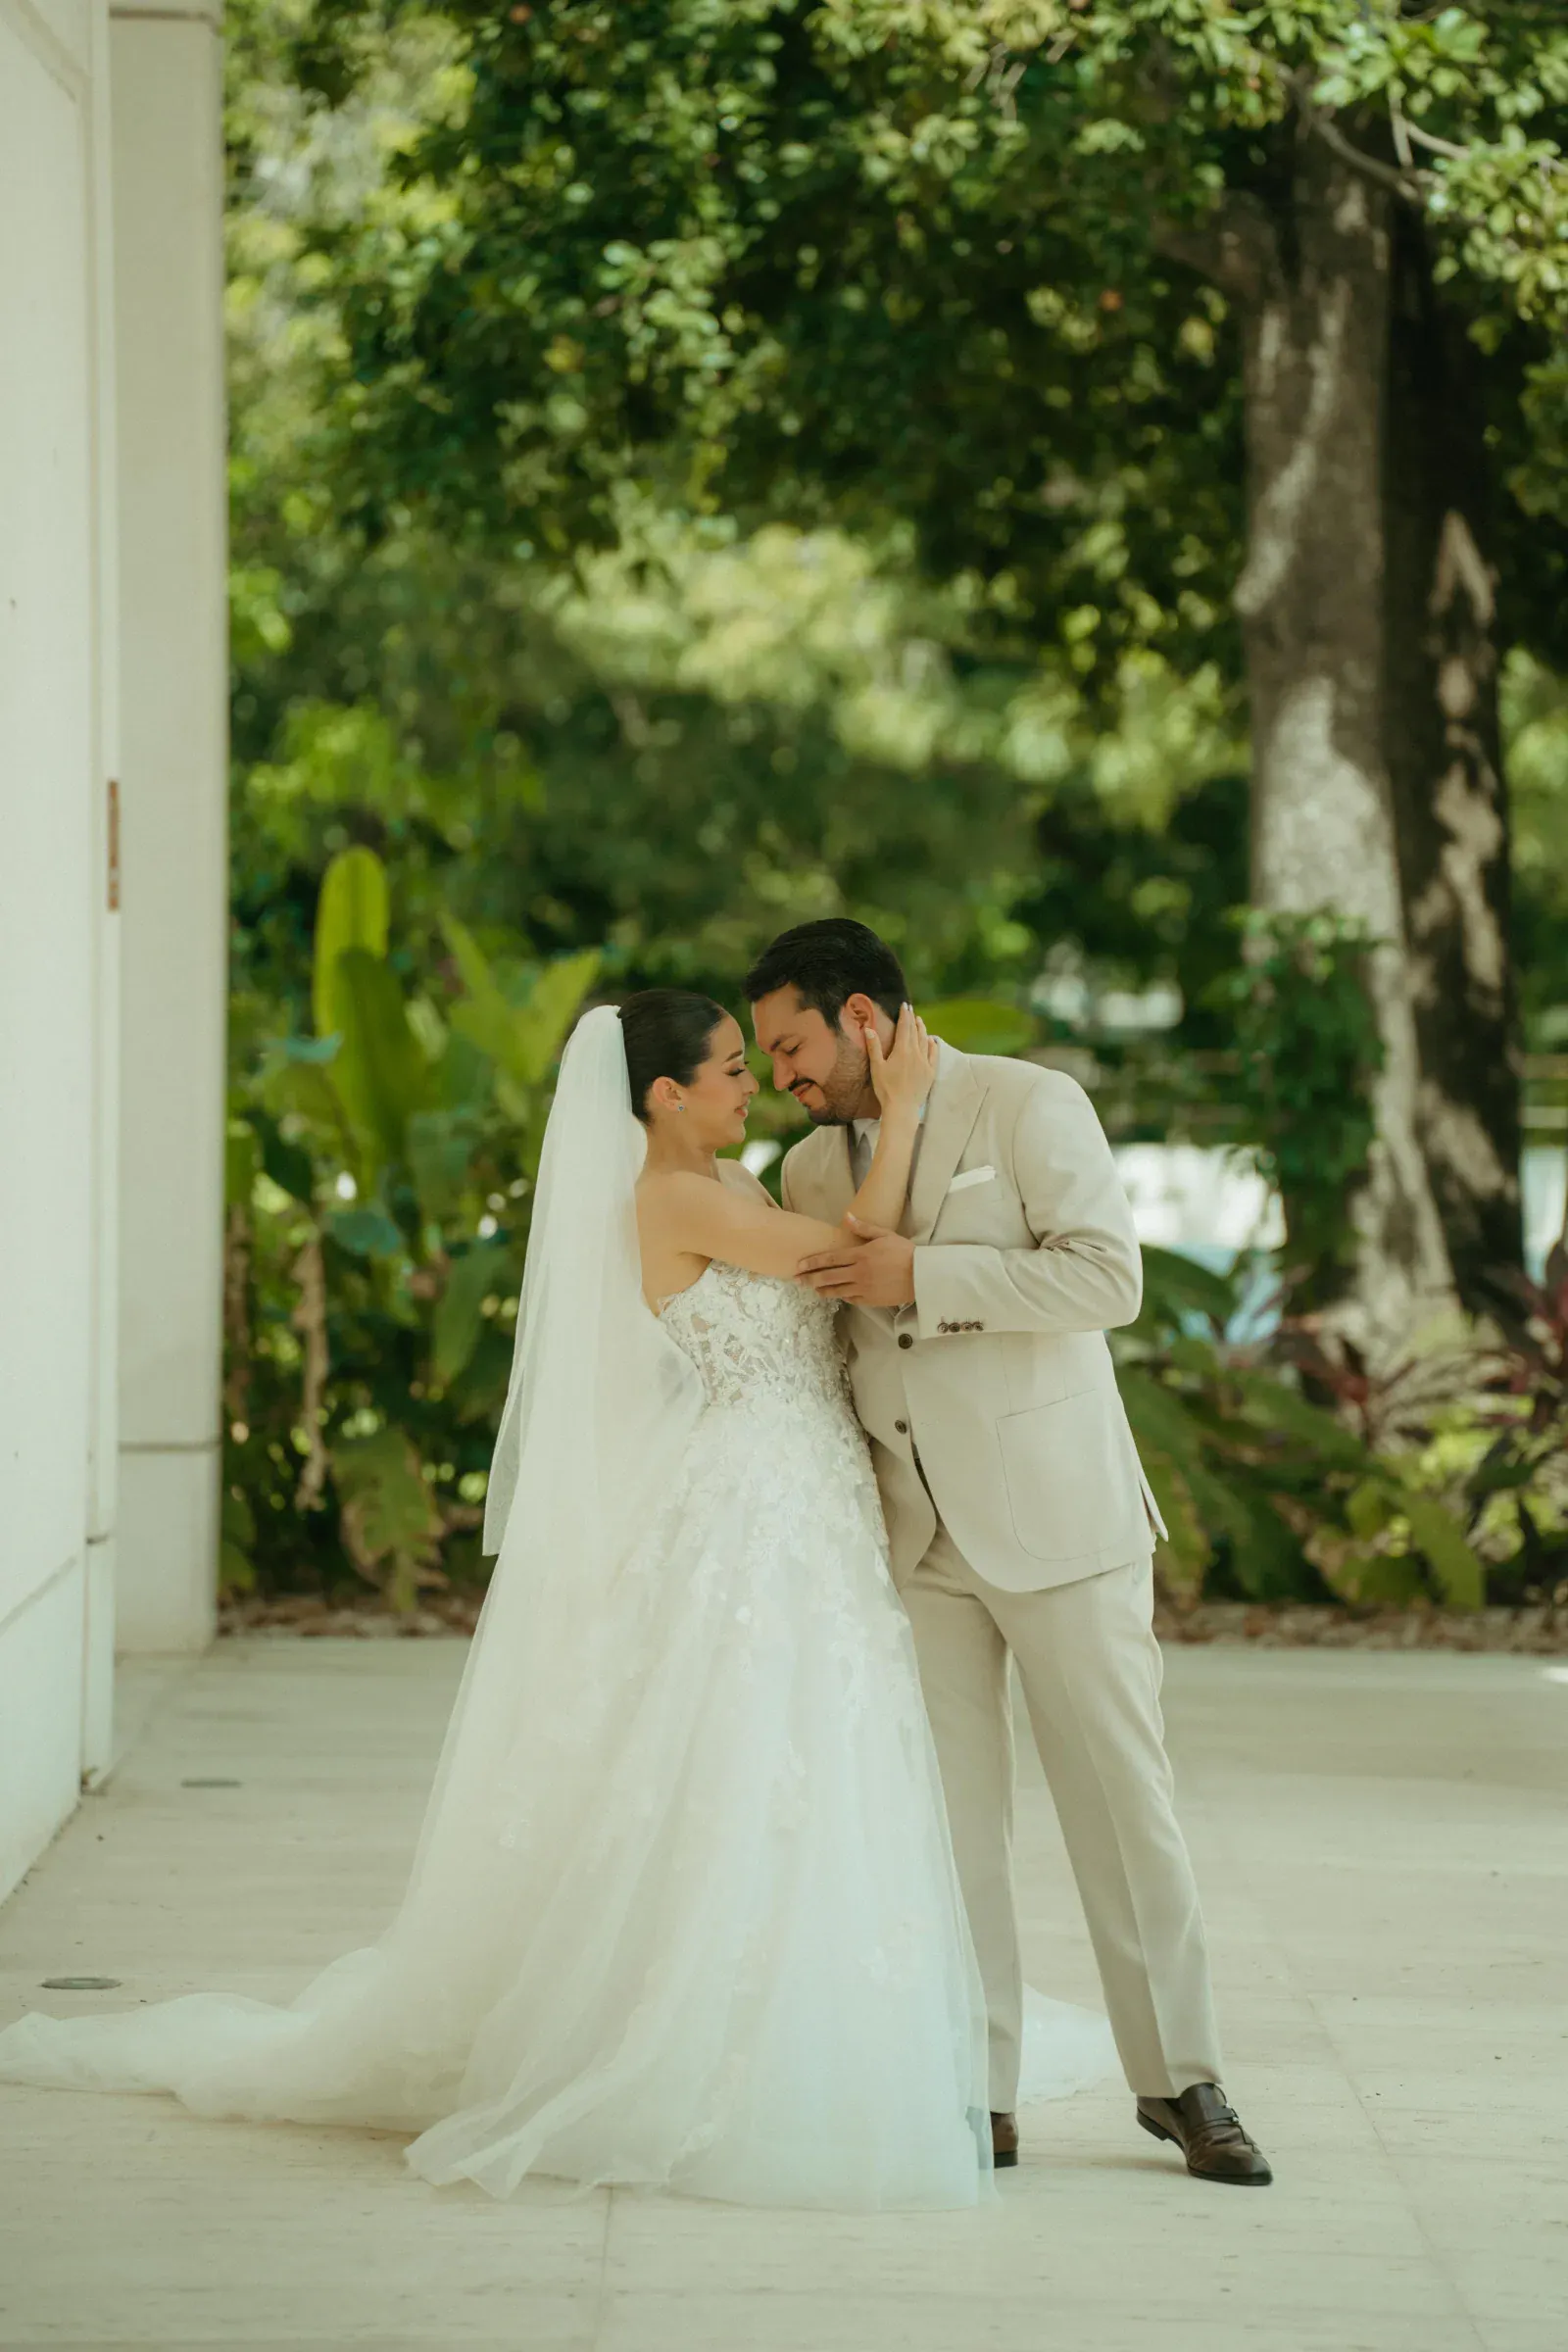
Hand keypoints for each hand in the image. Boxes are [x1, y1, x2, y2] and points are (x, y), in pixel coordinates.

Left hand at [796, 1215, 916, 1306]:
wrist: (922, 1275)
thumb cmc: (905, 1252)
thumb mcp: (885, 1235)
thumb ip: (863, 1228)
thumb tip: (846, 1217)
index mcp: (860, 1255)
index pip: (830, 1259)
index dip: (813, 1262)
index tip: (800, 1265)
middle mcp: (858, 1273)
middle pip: (828, 1277)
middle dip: (810, 1278)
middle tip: (797, 1279)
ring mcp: (863, 1289)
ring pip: (836, 1291)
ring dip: (822, 1289)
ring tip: (813, 1288)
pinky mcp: (871, 1300)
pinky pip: (850, 1299)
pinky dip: (841, 1296)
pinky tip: (836, 1294)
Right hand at [867, 1003, 936, 1121]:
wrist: (902, 1108)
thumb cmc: (886, 1088)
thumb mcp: (877, 1067)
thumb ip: (874, 1047)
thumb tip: (869, 1029)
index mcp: (902, 1050)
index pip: (904, 1027)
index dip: (905, 1015)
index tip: (905, 1005)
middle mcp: (916, 1053)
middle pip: (915, 1032)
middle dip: (913, 1019)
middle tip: (911, 1010)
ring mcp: (925, 1062)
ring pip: (925, 1040)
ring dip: (922, 1029)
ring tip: (920, 1021)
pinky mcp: (930, 1072)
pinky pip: (934, 1054)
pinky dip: (933, 1045)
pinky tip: (932, 1040)